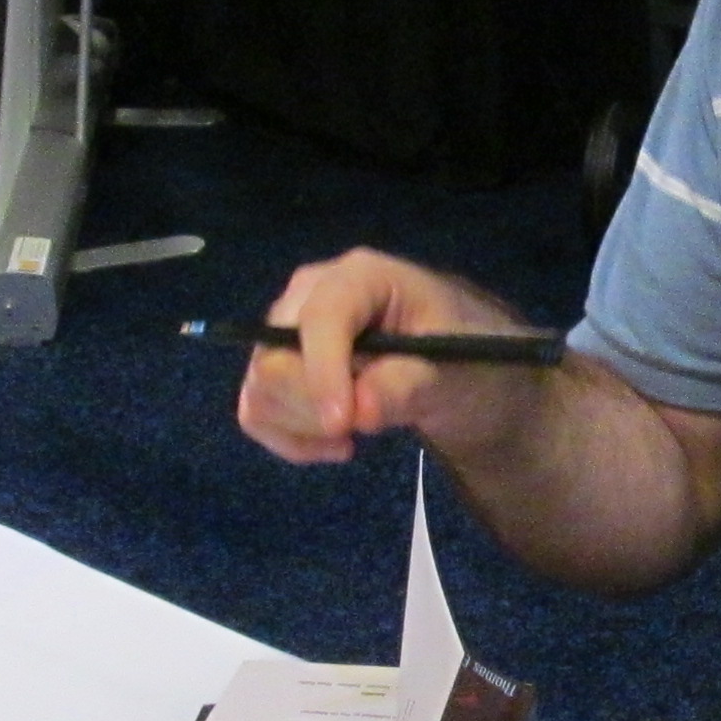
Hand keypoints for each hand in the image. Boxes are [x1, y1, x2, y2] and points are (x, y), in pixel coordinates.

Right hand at [231, 248, 548, 468]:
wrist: (460, 370)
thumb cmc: (464, 354)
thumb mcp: (454, 369)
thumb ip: (408, 385)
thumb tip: (360, 410)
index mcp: (361, 276)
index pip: (321, 318)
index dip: (323, 373)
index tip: (345, 425)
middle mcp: (311, 294)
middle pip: (276, 355)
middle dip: (312, 407)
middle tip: (358, 432)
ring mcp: (289, 329)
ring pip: (261, 387)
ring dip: (301, 427)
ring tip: (353, 437)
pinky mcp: (279, 366)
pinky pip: (256, 409)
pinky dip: (288, 438)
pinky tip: (332, 444)